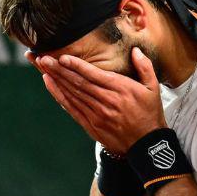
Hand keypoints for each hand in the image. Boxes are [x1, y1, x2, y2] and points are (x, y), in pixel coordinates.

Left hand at [29, 47, 165, 155]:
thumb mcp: (153, 89)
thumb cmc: (149, 114)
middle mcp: (106, 101)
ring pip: (72, 94)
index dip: (76, 66)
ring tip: (43, 66)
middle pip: (78, 83)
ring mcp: (96, 114)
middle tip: (44, 58)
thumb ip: (144, 67)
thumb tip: (135, 50)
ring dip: (56, 79)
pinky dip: (59, 95)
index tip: (62, 57)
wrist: (146, 145)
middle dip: (59, 69)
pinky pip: (71, 108)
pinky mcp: (90, 124)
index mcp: (121, 90)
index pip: (94, 75)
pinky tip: (50, 84)